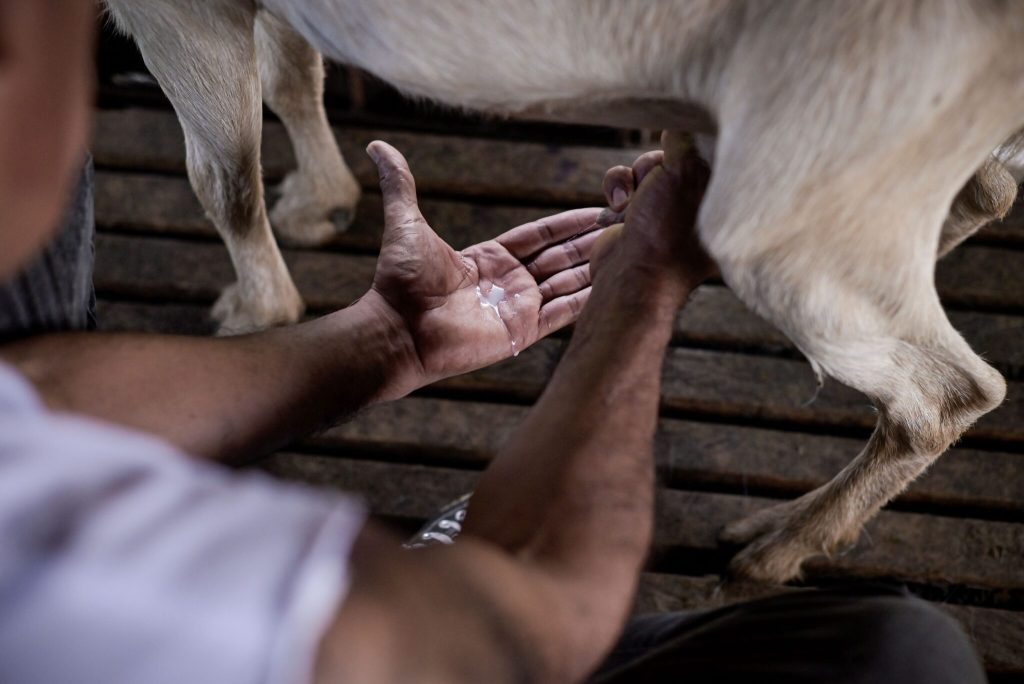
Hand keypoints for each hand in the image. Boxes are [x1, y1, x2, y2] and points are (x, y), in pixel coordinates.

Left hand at [362, 141, 607, 387]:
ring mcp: (517, 308)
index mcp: (489, 257)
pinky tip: (614, 286)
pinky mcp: (522, 333)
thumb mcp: (406, 224)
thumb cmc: (400, 281)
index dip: (570, 222)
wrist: (397, 329)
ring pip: (568, 283)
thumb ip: (400, 185)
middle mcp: (508, 282)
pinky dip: (587, 300)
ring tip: (630, 250)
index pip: (541, 235)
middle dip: (593, 241)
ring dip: (597, 267)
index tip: (601, 208)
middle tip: (628, 225)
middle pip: (561, 257)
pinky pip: (563, 313)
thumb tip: (378, 144)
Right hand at [593, 132, 715, 304]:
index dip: (689, 144)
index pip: (709, 150)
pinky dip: (616, 190)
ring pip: (644, 167)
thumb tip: (682, 118)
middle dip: (654, 163)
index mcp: (721, 196)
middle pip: (673, 153)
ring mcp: (664, 210)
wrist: (632, 276)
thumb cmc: (666, 230)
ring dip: (630, 178)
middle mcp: (696, 202)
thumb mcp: (684, 173)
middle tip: (655, 182)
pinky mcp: (636, 216)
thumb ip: (685, 141)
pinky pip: (623, 183)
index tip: (677, 148)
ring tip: (630, 202)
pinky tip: (617, 209)